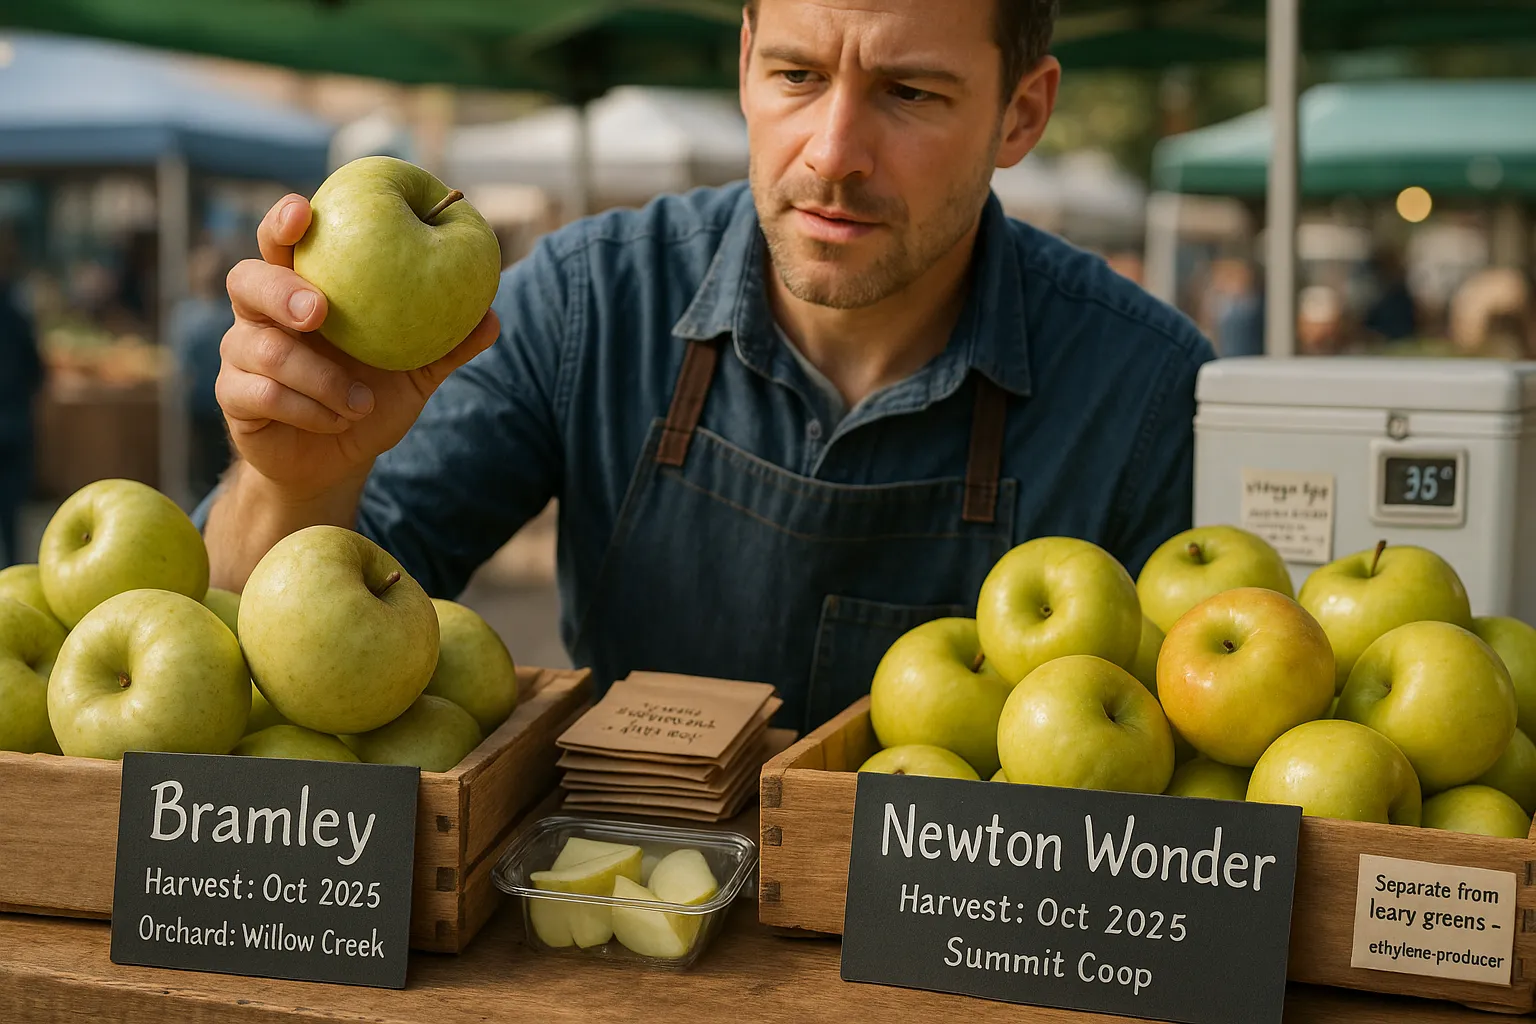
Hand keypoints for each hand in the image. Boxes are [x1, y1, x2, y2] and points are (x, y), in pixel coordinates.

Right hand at [216, 194, 500, 500]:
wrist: (338, 461)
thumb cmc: (371, 399)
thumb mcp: (415, 372)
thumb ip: (447, 344)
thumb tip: (492, 317)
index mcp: (302, 289)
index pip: (281, 242)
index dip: (283, 222)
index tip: (302, 211)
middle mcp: (262, 314)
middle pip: (247, 281)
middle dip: (283, 292)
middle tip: (320, 312)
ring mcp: (241, 354)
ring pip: (263, 349)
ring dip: (319, 378)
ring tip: (360, 402)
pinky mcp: (235, 397)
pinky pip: (263, 394)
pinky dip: (308, 409)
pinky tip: (338, 420)